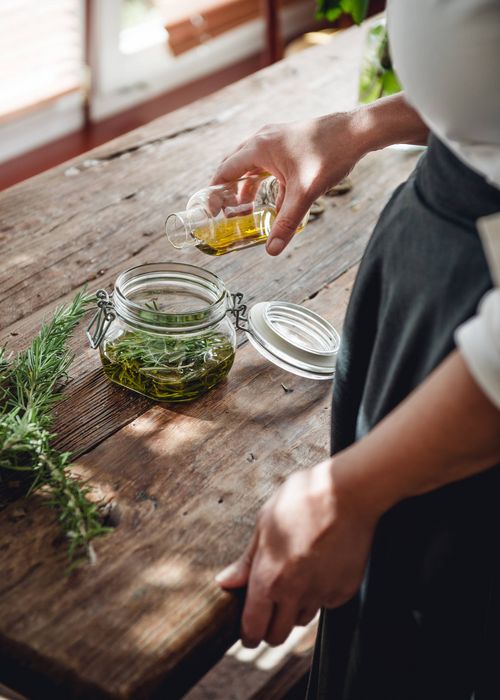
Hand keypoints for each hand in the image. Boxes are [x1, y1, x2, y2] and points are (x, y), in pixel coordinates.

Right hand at [211, 113, 365, 255]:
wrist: (356, 132)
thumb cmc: (329, 155)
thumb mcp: (304, 194)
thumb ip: (286, 222)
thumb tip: (272, 250)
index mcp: (259, 147)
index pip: (225, 171)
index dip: (214, 192)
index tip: (210, 211)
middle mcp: (263, 140)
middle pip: (234, 166)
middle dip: (228, 191)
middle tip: (225, 213)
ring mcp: (277, 139)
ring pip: (252, 166)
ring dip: (246, 187)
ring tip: (246, 210)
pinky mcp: (289, 143)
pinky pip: (268, 164)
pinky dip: (264, 182)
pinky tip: (274, 201)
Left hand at [215, 458, 377, 646]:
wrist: (347, 493)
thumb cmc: (302, 500)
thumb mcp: (264, 523)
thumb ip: (247, 561)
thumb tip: (225, 582)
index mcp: (269, 577)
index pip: (253, 626)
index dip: (247, 635)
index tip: (247, 635)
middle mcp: (295, 592)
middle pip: (277, 635)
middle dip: (269, 630)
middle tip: (268, 613)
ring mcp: (322, 593)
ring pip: (302, 619)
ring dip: (294, 610)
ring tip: (295, 579)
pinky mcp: (345, 589)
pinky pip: (326, 603)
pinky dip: (319, 595)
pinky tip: (319, 568)